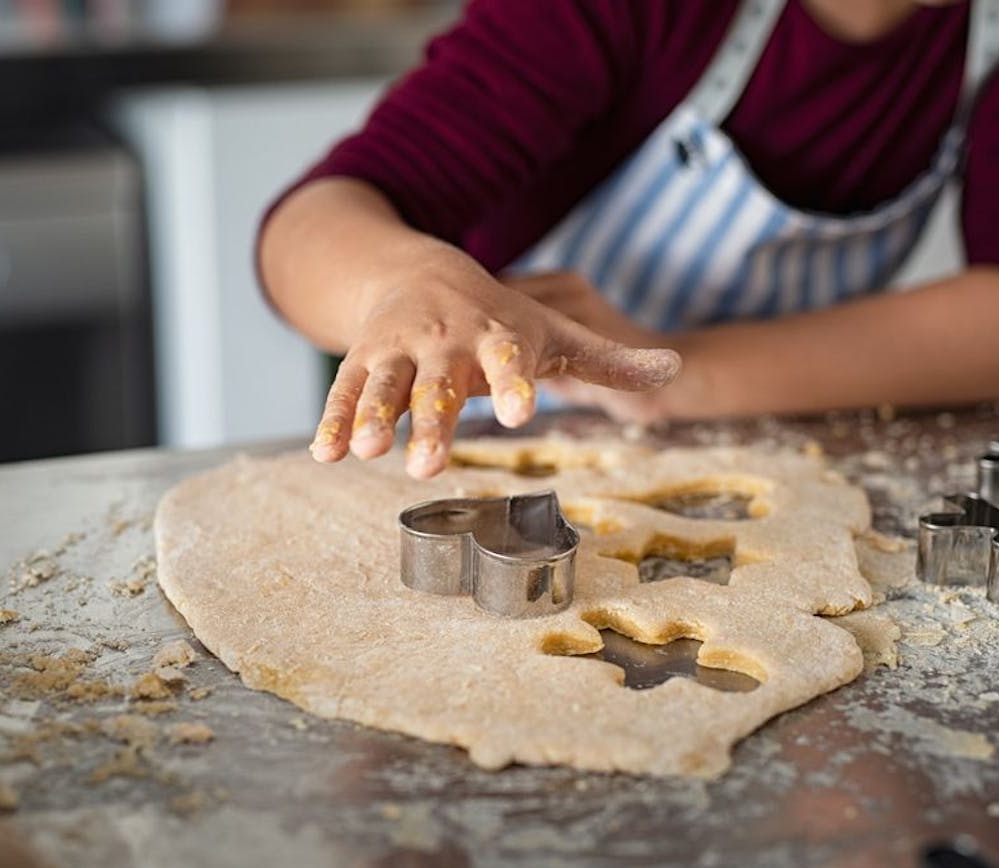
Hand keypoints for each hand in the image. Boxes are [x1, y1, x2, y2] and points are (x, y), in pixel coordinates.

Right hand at [308, 248, 680, 478]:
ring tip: (368, 451)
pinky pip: (347, 390)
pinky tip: (325, 455)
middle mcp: (446, 340)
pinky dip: (334, 419)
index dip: (515, 385)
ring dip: (375, 417)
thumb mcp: (554, 331)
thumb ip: (608, 360)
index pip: (510, 360)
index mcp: (497, 335)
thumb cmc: (499, 316)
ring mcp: (400, 348)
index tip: (521, 413)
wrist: (421, 269)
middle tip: (427, 467)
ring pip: (386, 384)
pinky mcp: (362, 358)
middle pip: (439, 384)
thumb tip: (673, 371)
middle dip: (432, 422)